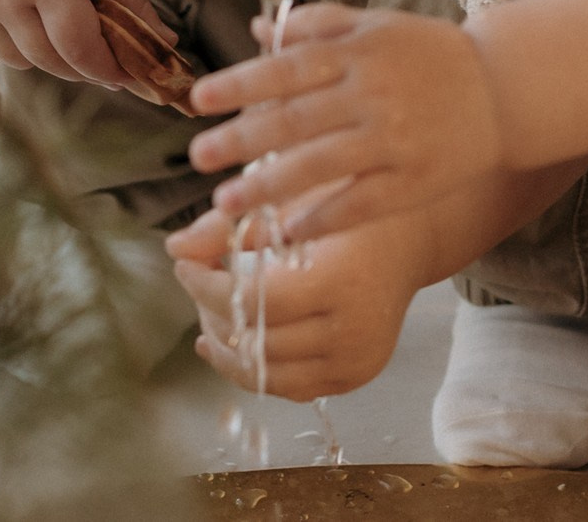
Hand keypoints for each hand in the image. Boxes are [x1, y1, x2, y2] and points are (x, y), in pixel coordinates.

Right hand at [0, 0, 166, 86]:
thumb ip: (129, 0)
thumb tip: (164, 44)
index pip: (79, 47)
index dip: (105, 68)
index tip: (124, 76)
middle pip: (51, 61)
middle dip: (81, 66)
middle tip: (98, 58)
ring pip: (20, 62)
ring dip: (44, 55)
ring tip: (54, 25)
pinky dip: (9, 48)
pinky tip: (20, 19)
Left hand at [166, 205, 426, 399]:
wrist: (412, 236)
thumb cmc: (351, 206)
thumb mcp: (294, 200)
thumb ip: (234, 224)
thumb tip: (174, 248)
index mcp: (342, 281)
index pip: (253, 301)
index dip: (206, 285)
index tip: (184, 263)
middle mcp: (354, 331)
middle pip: (257, 341)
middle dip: (211, 311)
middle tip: (195, 279)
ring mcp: (357, 361)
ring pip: (267, 376)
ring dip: (226, 347)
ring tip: (207, 312)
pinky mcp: (356, 376)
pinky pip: (290, 387)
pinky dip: (254, 368)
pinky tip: (231, 342)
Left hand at [181, 5, 503, 242]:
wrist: (506, 89)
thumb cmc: (433, 55)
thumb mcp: (379, 25)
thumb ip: (319, 25)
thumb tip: (258, 27)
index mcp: (359, 53)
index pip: (286, 68)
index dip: (239, 83)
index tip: (199, 100)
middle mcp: (372, 95)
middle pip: (294, 119)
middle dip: (240, 140)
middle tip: (197, 157)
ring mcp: (393, 141)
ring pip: (318, 167)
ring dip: (267, 188)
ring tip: (225, 207)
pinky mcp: (412, 181)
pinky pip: (358, 205)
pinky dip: (321, 219)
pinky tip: (285, 233)